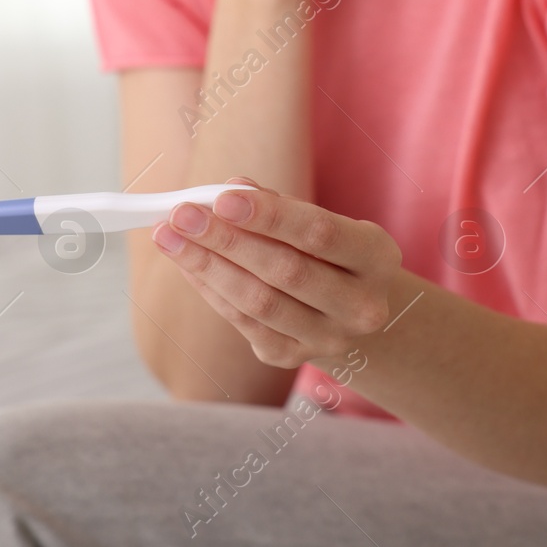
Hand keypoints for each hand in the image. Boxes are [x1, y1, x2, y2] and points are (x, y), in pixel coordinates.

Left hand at [149, 176, 402, 368]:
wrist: (353, 311)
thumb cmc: (332, 253)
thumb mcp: (324, 223)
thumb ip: (279, 205)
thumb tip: (232, 189)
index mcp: (377, 258)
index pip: (319, 234)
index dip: (268, 216)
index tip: (221, 198)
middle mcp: (361, 305)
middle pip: (285, 271)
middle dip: (226, 240)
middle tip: (181, 215)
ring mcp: (328, 338)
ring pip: (258, 302)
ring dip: (207, 266)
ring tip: (169, 237)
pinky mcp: (293, 357)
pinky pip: (243, 322)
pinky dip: (209, 289)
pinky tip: (186, 263)